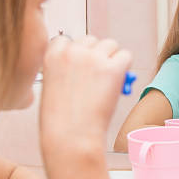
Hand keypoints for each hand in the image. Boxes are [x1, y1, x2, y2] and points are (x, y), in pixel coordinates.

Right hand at [39, 35, 131, 153]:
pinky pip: (126, 56)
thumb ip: (65, 69)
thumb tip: (90, 63)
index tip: (79, 69)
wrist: (70, 138)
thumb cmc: (59, 121)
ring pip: (111, 45)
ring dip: (112, 60)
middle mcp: (72, 50)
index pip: (68, 40)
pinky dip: (125, 68)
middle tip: (98, 78)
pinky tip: (118, 83)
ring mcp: (93, 58)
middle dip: (96, 56)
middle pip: (92, 40)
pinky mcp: (113, 68)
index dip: (77, 54)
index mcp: (52, 54)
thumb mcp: (51, 86)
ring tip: (107, 83)